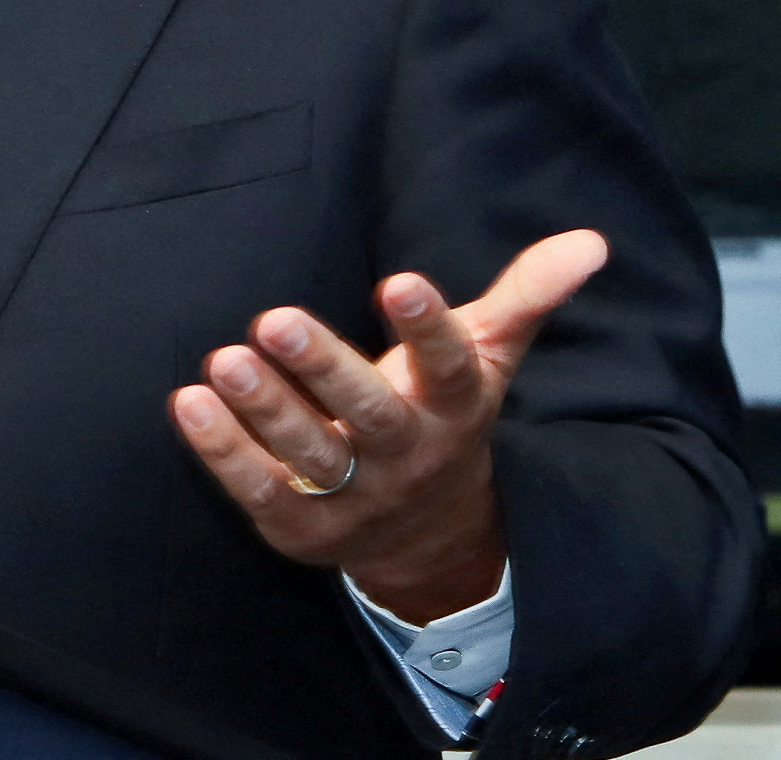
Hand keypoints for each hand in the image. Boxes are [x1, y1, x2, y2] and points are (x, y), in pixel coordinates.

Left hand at [168, 229, 608, 622]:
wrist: (429, 539)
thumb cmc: (443, 417)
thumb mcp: (487, 360)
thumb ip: (526, 297)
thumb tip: (592, 241)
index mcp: (453, 407)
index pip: (447, 365)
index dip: (426, 327)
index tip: (400, 281)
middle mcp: (406, 454)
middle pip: (369, 413)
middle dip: (322, 367)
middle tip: (273, 318)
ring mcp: (355, 498)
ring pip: (310, 455)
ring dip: (264, 407)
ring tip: (222, 359)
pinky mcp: (301, 528)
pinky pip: (259, 490)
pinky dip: (222, 451)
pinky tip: (188, 403)